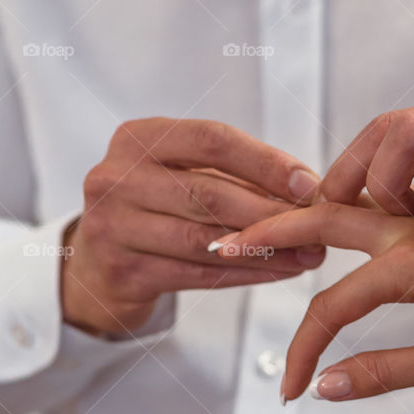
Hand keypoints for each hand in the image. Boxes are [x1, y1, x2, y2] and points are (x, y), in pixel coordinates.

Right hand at [63, 118, 324, 333]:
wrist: (96, 263)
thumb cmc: (154, 208)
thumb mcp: (179, 173)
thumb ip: (231, 174)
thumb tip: (307, 188)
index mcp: (136, 138)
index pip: (210, 140)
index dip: (265, 162)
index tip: (309, 183)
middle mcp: (115, 178)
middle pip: (208, 192)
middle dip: (270, 210)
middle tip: (318, 225)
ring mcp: (111, 227)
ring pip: (204, 239)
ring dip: (265, 248)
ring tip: (309, 254)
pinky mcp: (122, 271)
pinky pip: (197, 275)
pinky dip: (245, 274)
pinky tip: (280, 272)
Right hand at [214, 202, 413, 401]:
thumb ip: (383, 370)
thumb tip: (326, 385)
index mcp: (409, 264)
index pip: (330, 307)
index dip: (303, 350)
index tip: (290, 387)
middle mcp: (411, 232)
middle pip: (324, 219)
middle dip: (271, 230)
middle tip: (229, 240)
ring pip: (352, 203)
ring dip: (306, 210)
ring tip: (268, 217)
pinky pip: (380, 206)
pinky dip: (345, 208)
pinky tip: (333, 213)